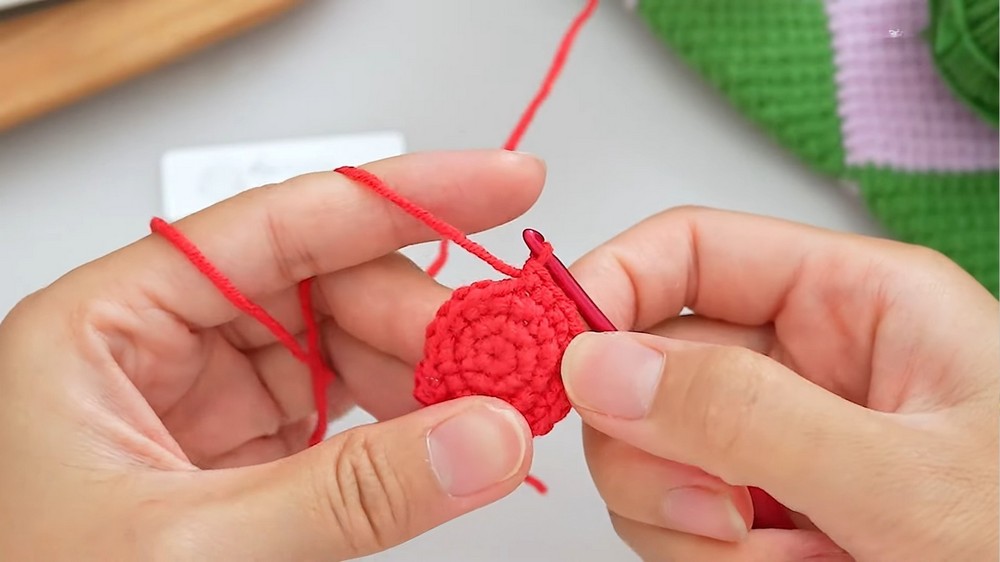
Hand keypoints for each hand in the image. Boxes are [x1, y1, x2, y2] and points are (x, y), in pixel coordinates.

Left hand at [0, 150, 543, 559]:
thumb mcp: (189, 549)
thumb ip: (346, 493)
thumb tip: (483, 439)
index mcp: (106, 327)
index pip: (274, 226)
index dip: (398, 198)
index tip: (499, 184)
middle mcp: (160, 350)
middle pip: (324, 285)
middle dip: (425, 313)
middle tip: (505, 346)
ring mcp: (209, 403)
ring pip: (346, 346)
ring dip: (429, 367)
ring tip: (494, 394)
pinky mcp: (245, 457)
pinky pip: (347, 411)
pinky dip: (409, 418)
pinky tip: (450, 428)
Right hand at [562, 207, 998, 560]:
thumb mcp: (905, 480)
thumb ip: (746, 414)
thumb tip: (597, 364)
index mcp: (854, 304)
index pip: (689, 251)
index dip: (612, 287)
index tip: (558, 352)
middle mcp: (804, 365)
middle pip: (648, 364)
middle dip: (661, 445)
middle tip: (721, 507)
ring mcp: (775, 443)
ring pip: (649, 451)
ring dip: (688, 520)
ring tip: (789, 557)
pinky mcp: (761, 510)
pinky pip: (676, 519)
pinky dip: (708, 559)